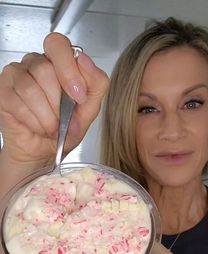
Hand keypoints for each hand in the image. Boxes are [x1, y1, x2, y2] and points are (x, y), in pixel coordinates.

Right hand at [0, 32, 108, 167]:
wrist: (43, 153)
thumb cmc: (63, 130)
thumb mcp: (89, 110)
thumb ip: (96, 84)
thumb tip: (86, 63)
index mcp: (58, 62)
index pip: (59, 45)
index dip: (70, 70)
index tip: (78, 96)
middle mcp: (35, 63)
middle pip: (45, 70)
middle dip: (58, 104)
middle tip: (62, 119)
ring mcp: (16, 76)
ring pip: (31, 89)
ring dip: (46, 116)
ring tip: (51, 127)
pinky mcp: (3, 92)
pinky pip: (18, 104)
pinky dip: (34, 122)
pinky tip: (37, 127)